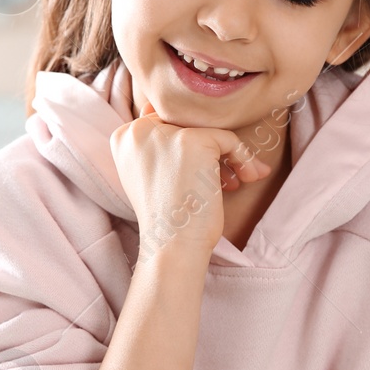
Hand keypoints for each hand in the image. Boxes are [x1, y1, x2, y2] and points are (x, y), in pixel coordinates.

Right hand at [110, 96, 270, 261]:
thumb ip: (161, 147)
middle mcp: (138, 130)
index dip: (188, 147)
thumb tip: (188, 126)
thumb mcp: (151, 175)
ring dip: (231, 155)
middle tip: (226, 176)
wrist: (172, 246)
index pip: (166, 122)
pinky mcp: (190, 140)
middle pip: (189, 124)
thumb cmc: (167, 217)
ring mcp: (164, 134)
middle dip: (212, 150)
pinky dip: (243, 158)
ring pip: (210, 130)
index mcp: (123, 137)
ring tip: (236, 179)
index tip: (202, 173)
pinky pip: (228, 139)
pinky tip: (247, 177)